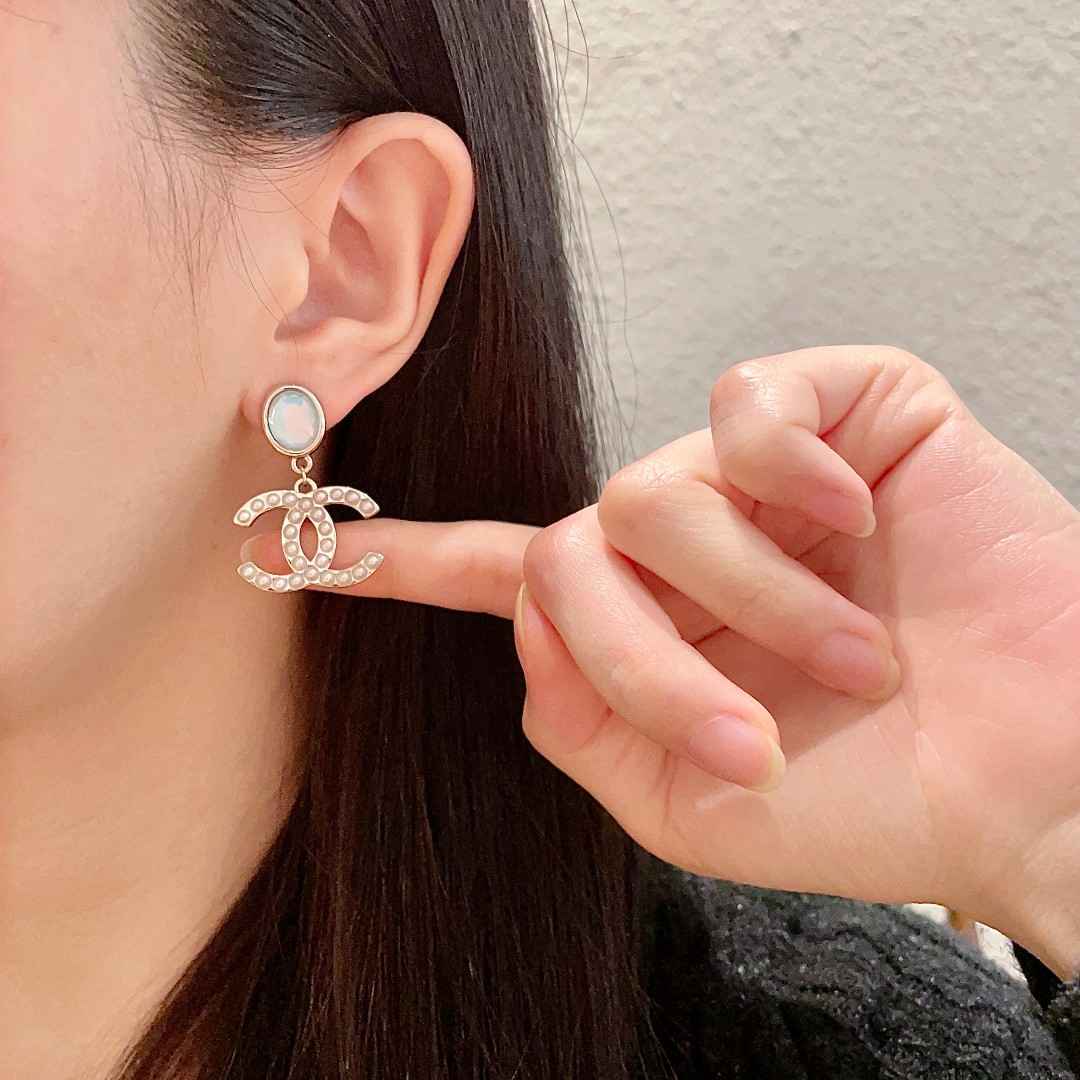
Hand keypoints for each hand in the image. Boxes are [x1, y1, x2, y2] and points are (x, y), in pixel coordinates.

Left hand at [240, 345, 1079, 977]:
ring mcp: (766, 476)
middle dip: (640, 658)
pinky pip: (751, 403)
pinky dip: (792, 474)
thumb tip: (526, 620)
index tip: (308, 547)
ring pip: (655, 491)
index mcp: (651, 628)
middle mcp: (693, 544)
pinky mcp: (846, 415)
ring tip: (850, 656)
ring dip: (747, 597)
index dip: (410, 563)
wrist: (1033, 775)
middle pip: (570, 553)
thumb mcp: (689, 803)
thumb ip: (579, 722)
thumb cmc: (875, 803)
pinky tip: (857, 520)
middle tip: (750, 733)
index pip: (509, 577)